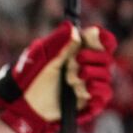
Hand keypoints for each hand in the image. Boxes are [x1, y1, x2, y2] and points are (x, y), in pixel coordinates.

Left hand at [0, 22, 118, 132]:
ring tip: (71, 79)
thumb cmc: (32, 79)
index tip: (100, 37)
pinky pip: (104, 93)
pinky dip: (97, 89)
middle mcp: (87, 66)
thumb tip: (73, 28)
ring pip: (105, 75)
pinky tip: (85, 89)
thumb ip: (60, 44)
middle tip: (77, 60)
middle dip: (93, 57)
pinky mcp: (90, 100)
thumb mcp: (44, 59)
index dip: (103, 38)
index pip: (100, 42)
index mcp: (77, 52)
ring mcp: (89, 83)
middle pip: (105, 57)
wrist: (26, 104)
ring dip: (92, 74)